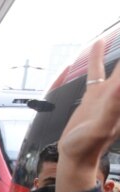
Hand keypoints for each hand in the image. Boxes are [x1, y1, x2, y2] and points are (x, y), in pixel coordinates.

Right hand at [57, 39, 119, 191]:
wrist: (75, 156)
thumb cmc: (87, 146)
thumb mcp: (101, 127)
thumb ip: (113, 106)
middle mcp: (117, 95)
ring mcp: (107, 94)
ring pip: (117, 67)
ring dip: (118, 53)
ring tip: (117, 34)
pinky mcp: (94, 96)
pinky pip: (97, 72)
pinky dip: (98, 58)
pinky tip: (98, 45)